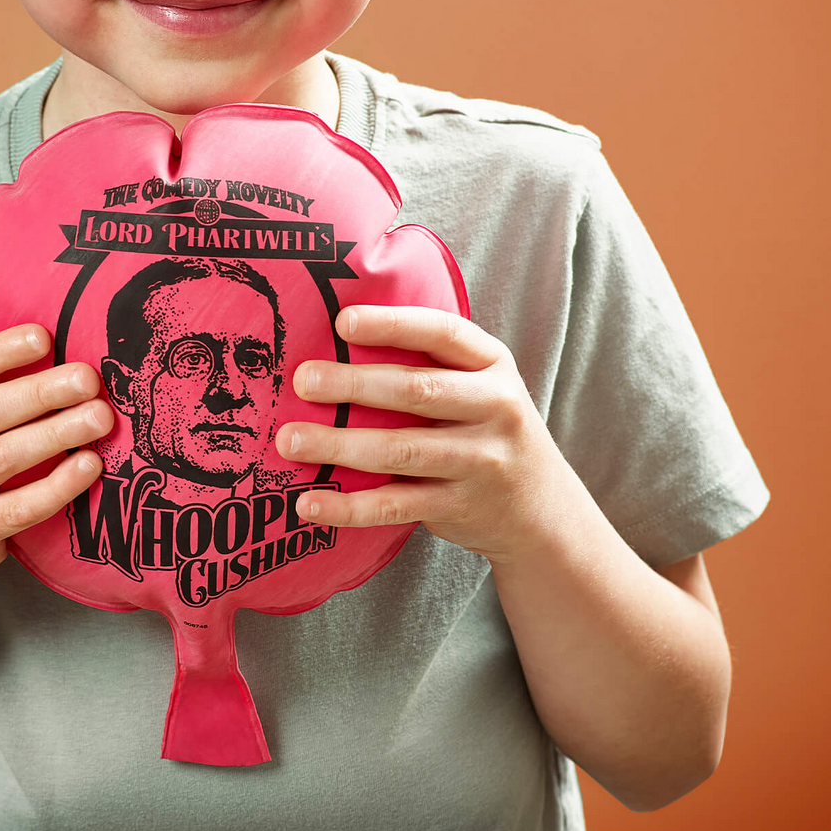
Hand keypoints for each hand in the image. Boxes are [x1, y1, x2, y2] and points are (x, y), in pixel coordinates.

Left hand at [276, 306, 581, 564]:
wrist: (541, 509)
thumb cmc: (486, 430)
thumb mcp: (479, 385)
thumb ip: (429, 364)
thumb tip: (334, 341)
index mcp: (492, 365)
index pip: (443, 333)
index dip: (392, 324)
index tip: (342, 321)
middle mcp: (494, 408)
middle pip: (416, 390)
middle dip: (354, 384)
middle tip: (302, 380)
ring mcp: (479, 460)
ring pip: (401, 450)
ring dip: (339, 446)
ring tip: (289, 440)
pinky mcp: (459, 506)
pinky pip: (396, 505)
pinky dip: (349, 507)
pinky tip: (308, 503)